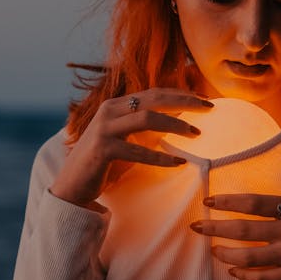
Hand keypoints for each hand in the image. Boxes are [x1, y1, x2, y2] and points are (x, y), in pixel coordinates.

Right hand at [50, 89, 212, 207]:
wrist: (72, 186)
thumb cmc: (103, 163)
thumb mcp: (125, 138)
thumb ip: (143, 127)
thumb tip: (177, 121)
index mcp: (115, 105)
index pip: (154, 93)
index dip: (180, 94)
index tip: (204, 99)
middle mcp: (109, 111)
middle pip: (154, 99)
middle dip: (184, 102)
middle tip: (209, 108)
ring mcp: (104, 128)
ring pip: (147, 118)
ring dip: (176, 125)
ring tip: (196, 134)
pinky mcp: (103, 149)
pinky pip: (138, 151)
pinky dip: (160, 157)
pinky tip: (178, 162)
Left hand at [190, 143, 280, 279]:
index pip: (254, 202)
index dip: (228, 202)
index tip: (209, 201)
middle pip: (245, 230)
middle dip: (216, 228)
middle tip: (196, 227)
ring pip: (250, 257)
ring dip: (226, 254)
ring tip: (212, 250)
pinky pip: (265, 278)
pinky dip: (246, 276)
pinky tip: (233, 272)